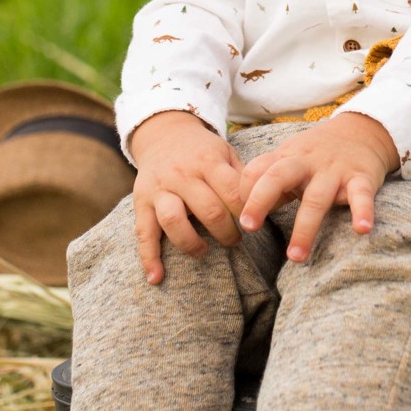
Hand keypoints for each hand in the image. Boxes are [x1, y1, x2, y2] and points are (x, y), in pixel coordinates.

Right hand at [127, 111, 247, 284]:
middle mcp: (182, 174)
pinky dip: (148, 257)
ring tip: (204, 251)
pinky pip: (143, 233)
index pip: (232, 191)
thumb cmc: (203, 151)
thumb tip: (268, 202)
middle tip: (235, 240)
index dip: (246, 212)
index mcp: (207, 160)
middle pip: (208, 209)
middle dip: (227, 232)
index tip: (254, 223)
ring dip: (192, 243)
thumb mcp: (225, 152)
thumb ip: (242, 176)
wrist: (164, 133)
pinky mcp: (141, 203)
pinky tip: (157, 277)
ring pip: (173, 220)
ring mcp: (159, 189)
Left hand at [239, 113, 398, 263]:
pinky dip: (362, 212)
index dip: (244, 193)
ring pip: (317, 199)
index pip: (255, 171)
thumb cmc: (317, 153)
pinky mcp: (361, 178)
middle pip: (278, 177)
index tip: (242, 218)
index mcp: (285, 158)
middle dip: (260, 201)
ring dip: (305, 229)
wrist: (362, 130)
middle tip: (248, 228)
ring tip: (296, 258)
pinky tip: (361, 230)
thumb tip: (247, 214)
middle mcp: (307, 163)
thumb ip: (268, 181)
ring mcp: (334, 171)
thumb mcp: (289, 159)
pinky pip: (361, 196)